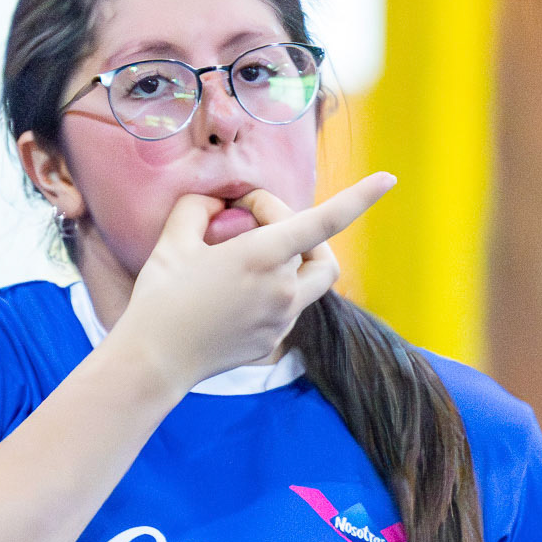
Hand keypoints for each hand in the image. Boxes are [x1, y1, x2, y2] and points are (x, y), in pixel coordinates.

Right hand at [116, 172, 395, 390]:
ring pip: (309, 282)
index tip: (387, 179)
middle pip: (321, 252)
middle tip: (254, 222)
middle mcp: (281, 289)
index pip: (323, 221)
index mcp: (260, 256)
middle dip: (301, 228)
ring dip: (294, 261)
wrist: (153, 362)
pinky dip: (272, 289)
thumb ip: (199, 207)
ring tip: (253, 255)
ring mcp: (281, 320)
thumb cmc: (160, 298)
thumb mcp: (173, 240)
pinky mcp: (272, 342)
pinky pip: (287, 307)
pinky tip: (234, 292)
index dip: (359, 197)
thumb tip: (219, 204)